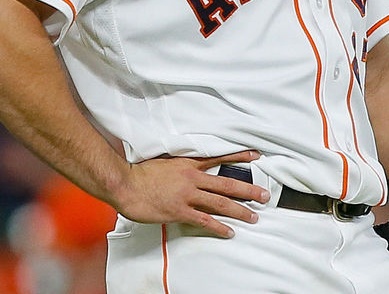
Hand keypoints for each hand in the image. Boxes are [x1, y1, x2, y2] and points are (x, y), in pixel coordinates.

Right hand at [111, 149, 269, 237]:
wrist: (124, 183)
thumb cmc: (139, 173)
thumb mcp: (163, 161)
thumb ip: (178, 165)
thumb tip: (188, 168)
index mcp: (187, 164)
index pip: (219, 158)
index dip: (238, 158)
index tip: (255, 157)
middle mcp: (191, 178)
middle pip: (226, 184)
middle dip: (248, 190)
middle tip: (264, 195)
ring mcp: (187, 195)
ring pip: (220, 203)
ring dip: (239, 210)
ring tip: (254, 216)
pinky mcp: (179, 211)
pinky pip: (204, 220)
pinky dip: (219, 227)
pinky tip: (229, 231)